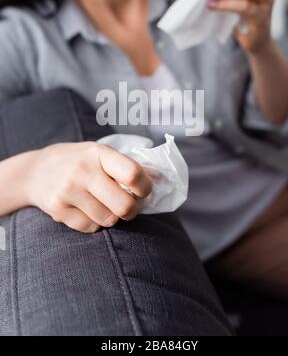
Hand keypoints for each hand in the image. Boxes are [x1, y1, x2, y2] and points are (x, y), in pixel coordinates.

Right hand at [26, 142, 152, 232]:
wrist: (34, 171)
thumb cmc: (77, 161)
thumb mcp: (99, 153)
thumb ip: (126, 165)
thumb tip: (160, 177)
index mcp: (98, 153)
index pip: (133, 174)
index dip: (145, 187)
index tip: (143, 190)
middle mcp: (83, 171)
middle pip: (124, 206)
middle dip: (132, 209)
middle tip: (128, 205)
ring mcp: (68, 191)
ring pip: (108, 220)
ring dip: (112, 216)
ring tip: (104, 204)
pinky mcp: (58, 210)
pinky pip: (90, 228)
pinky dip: (94, 223)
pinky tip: (86, 209)